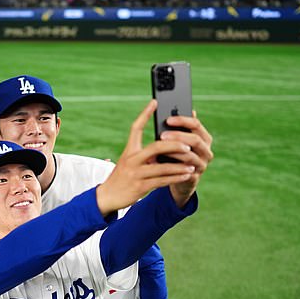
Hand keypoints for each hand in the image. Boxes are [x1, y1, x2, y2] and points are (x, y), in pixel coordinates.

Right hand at [96, 100, 196, 215]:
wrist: (107, 196)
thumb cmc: (121, 177)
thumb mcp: (128, 162)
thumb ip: (143, 155)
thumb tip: (163, 147)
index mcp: (129, 151)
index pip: (135, 128)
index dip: (144, 114)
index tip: (154, 102)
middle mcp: (131, 160)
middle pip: (155, 148)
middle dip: (174, 145)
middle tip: (188, 145)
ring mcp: (135, 174)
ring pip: (162, 167)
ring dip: (179, 166)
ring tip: (192, 165)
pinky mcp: (140, 187)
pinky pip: (162, 181)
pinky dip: (175, 178)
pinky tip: (185, 176)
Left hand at [160, 110, 213, 206]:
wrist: (178, 179)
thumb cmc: (175, 155)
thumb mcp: (177, 141)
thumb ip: (177, 128)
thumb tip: (174, 110)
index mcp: (204, 138)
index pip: (196, 125)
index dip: (183, 121)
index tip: (168, 120)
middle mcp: (207, 150)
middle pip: (196, 140)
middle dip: (178, 136)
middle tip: (162, 135)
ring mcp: (202, 165)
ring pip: (190, 156)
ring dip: (174, 152)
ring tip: (160, 149)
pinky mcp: (194, 177)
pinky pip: (184, 171)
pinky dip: (172, 166)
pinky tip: (161, 162)